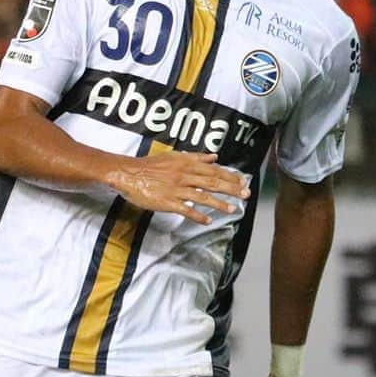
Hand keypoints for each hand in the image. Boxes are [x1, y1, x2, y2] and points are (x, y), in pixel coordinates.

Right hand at [111, 152, 249, 224]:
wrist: (130, 173)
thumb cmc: (151, 165)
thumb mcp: (174, 156)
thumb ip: (195, 157)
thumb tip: (214, 157)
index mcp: (187, 163)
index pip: (214, 170)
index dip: (230, 176)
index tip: (243, 182)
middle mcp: (184, 175)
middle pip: (212, 182)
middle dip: (231, 189)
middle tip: (245, 195)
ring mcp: (176, 189)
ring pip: (202, 197)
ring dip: (219, 204)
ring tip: (232, 210)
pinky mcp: (168, 202)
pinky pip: (185, 210)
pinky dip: (197, 215)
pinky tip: (207, 220)